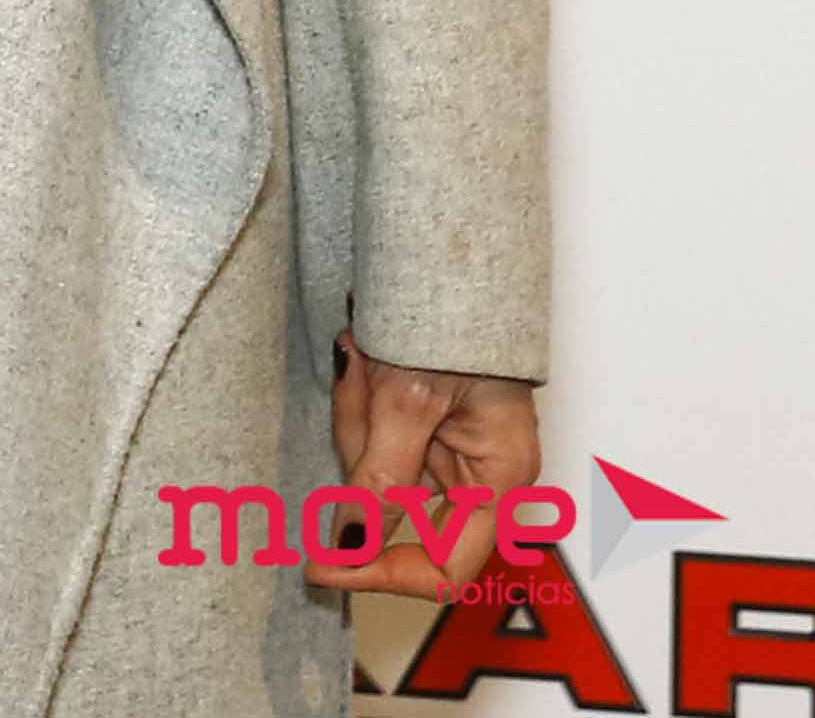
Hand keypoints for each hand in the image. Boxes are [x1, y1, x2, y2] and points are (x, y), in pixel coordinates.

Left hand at [308, 332, 541, 600]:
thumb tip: (349, 550)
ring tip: (362, 350)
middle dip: (361, 453)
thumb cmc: (457, 313)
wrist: (457, 241)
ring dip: (357, 412)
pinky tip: (363, 354)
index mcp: (498, 477)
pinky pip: (376, 432)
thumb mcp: (411, 395)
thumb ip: (381, 479)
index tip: (316, 565)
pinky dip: (360, 399)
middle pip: (398, 511)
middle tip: (355, 374)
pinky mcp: (423, 418)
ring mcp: (449, 444)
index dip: (378, 573)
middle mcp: (480, 472)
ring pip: (377, 468)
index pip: (441, 568)